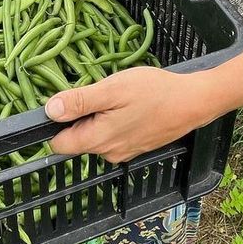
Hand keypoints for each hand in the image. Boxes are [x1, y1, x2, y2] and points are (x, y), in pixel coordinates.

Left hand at [44, 66, 210, 162]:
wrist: (192, 102)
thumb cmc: (152, 92)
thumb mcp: (112, 89)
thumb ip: (80, 101)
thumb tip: (50, 111)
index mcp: (97, 140)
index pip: (59, 144)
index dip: (57, 123)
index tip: (69, 102)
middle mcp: (108, 153)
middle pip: (78, 138)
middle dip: (81, 116)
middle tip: (100, 93)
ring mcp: (124, 152)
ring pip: (96, 136)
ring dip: (98, 117)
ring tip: (116, 96)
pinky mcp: (136, 146)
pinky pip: (113, 135)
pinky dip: (114, 120)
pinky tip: (129, 104)